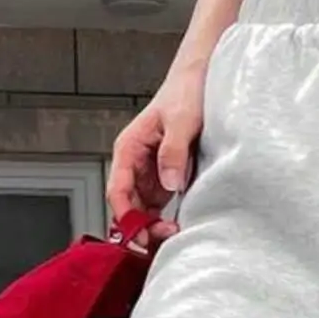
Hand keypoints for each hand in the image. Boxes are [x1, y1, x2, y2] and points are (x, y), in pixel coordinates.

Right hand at [105, 60, 206, 244]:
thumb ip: (174, 151)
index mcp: (129, 148)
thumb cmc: (186, 91)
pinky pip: (159, 206)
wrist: (200, 78)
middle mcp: (135, 163)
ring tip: (172, 236)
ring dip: (154, 226)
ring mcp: (150, 172)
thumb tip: (170, 183)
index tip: (140, 233)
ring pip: (142, 209)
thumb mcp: (182, 119)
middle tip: (163, 239)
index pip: (117, 190)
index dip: (126, 216)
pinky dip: (164, 219)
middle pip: (128, 205)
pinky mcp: (166, 178)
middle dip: (141, 226)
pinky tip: (177, 227)